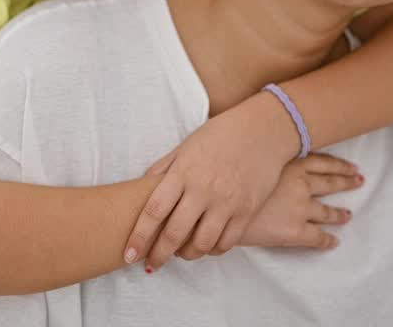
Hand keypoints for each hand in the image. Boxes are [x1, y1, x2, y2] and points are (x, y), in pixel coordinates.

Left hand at [123, 92, 310, 271]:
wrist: (264, 129)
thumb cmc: (221, 134)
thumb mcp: (186, 146)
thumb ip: (164, 168)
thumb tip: (142, 187)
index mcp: (183, 172)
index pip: (154, 211)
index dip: (139, 237)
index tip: (128, 254)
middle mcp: (203, 190)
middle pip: (174, 234)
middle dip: (158, 255)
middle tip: (152, 264)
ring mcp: (227, 202)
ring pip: (202, 244)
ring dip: (186, 255)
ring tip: (180, 254)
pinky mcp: (247, 211)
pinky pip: (226, 242)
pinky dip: (213, 250)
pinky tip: (206, 246)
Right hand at [240, 153, 360, 248]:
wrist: (219, 209)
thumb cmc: (229, 180)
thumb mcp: (248, 159)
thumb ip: (264, 156)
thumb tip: (264, 152)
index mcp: (291, 164)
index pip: (323, 162)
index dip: (339, 165)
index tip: (351, 167)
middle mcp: (301, 184)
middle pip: (330, 183)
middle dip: (346, 182)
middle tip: (359, 181)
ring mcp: (300, 208)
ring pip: (327, 212)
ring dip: (339, 214)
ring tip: (347, 215)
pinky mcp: (295, 231)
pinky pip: (318, 238)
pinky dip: (328, 241)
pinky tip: (334, 242)